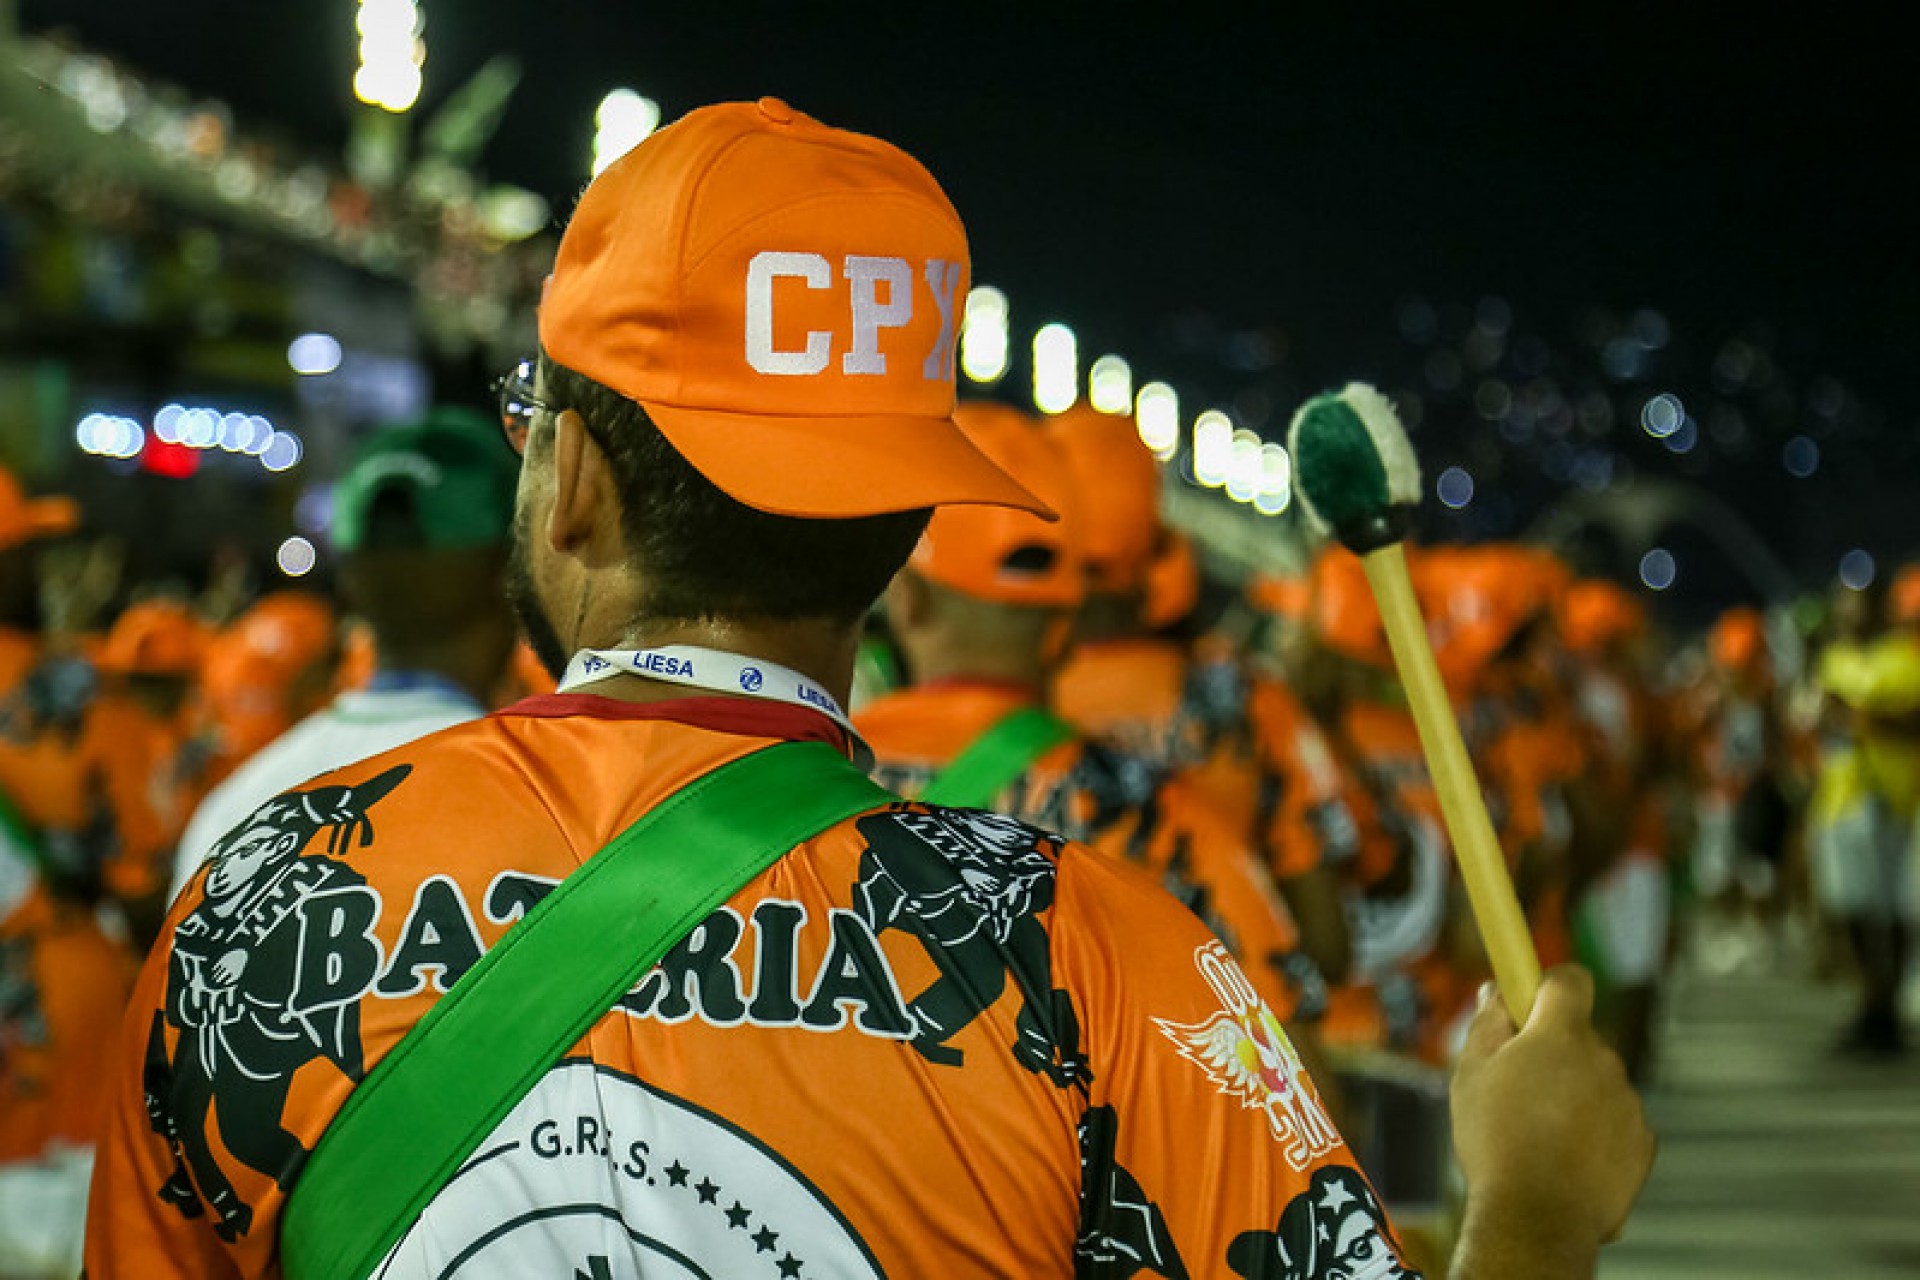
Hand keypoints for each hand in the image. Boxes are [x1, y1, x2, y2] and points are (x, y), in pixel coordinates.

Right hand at [1451, 966, 1654, 1266]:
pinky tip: (1565, 1161)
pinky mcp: (1643, 1143)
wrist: (1536, 1219)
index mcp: (1561, 1035)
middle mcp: (1604, 1060)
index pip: (1570, 980)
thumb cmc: (1495, 1141)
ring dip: (1575, 1098)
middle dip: (1554, 1056)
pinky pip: (1617, 1123)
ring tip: (1540, 1138)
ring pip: (1598, 1084)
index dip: (1548, 986)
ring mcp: (1629, 1103)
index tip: (1529, 1004)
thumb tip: (1495, 993)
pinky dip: (1596, 1134)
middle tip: (1519, 1091)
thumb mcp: (1470, 1074)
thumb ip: (1487, 1024)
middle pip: (1580, 1040)